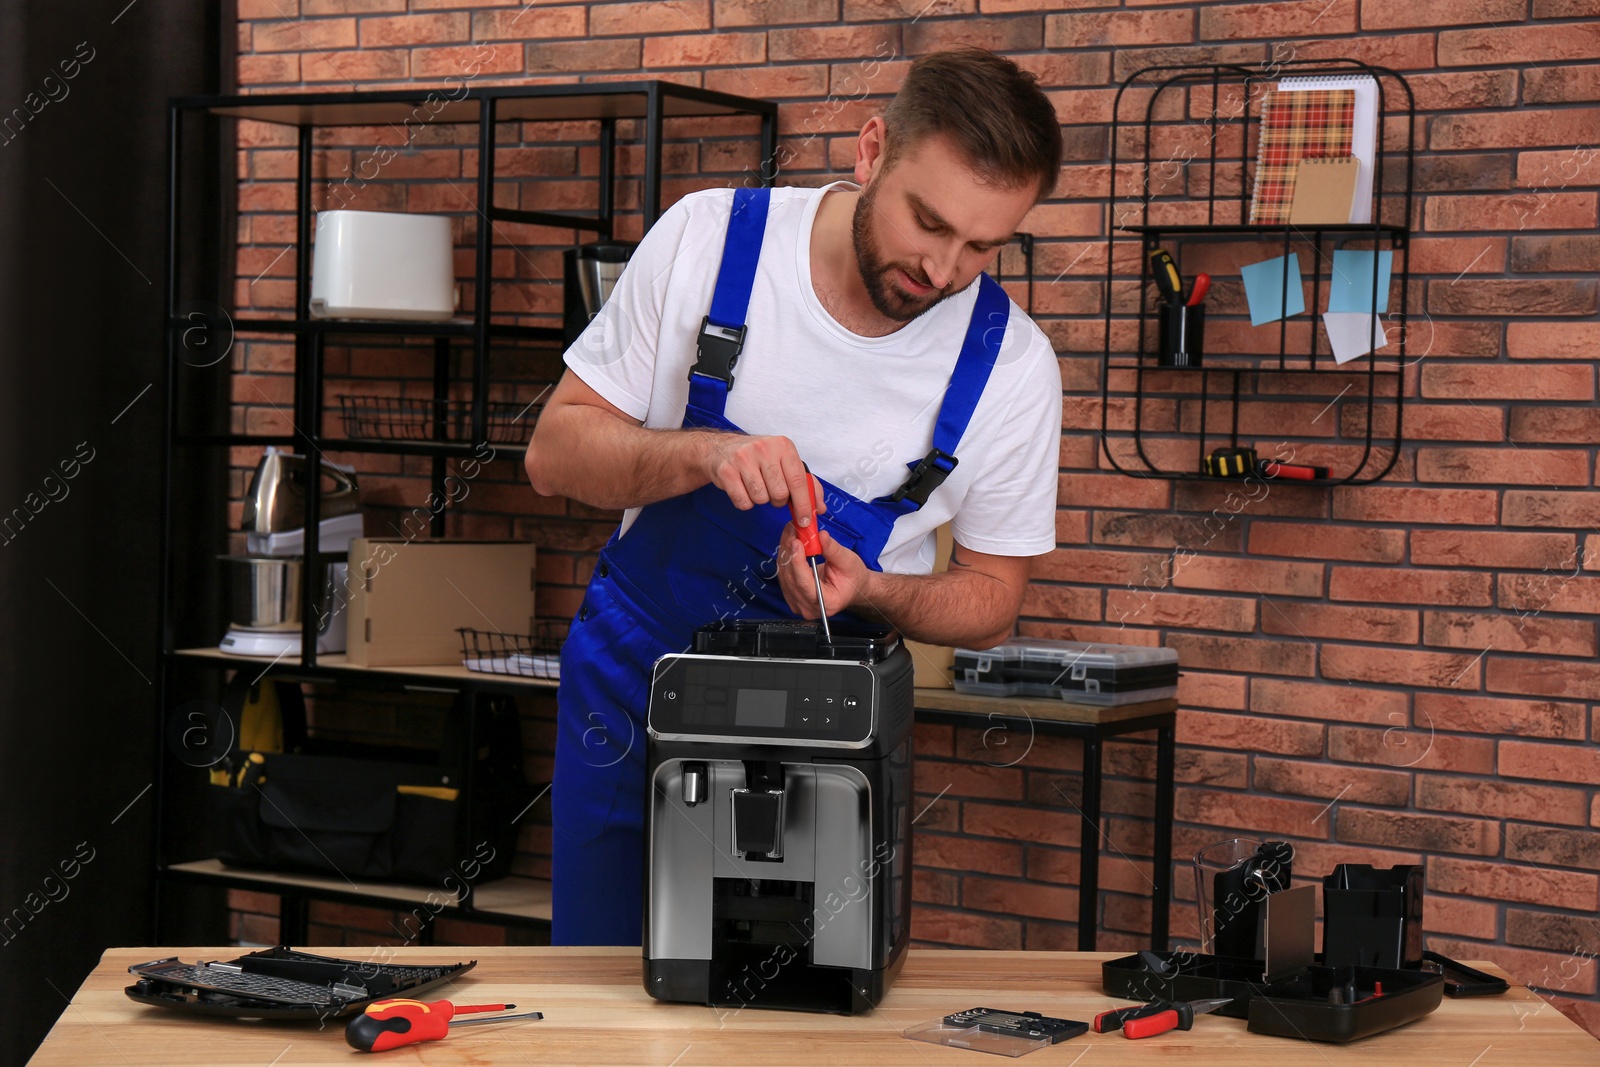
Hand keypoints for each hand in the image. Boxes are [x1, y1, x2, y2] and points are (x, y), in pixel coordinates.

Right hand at [702, 434, 820, 526]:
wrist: (720, 449)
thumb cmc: (758, 457)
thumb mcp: (784, 462)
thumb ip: (806, 484)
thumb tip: (818, 508)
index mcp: (783, 446)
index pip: (798, 481)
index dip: (803, 504)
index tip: (805, 519)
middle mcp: (764, 449)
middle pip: (780, 493)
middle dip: (778, 500)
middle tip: (771, 490)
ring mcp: (743, 459)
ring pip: (761, 499)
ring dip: (760, 499)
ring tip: (756, 486)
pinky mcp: (726, 471)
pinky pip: (743, 502)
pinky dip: (745, 502)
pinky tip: (742, 489)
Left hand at [778, 526, 871, 619]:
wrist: (852, 588)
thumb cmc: (854, 577)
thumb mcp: (849, 561)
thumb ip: (833, 550)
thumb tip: (821, 535)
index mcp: (827, 603)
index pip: (804, 584)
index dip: (798, 562)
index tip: (796, 542)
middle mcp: (809, 607)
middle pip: (791, 579)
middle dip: (790, 551)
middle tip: (792, 529)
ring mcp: (798, 604)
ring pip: (784, 575)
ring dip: (785, 551)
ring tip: (791, 531)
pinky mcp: (791, 595)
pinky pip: (783, 574)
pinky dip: (786, 556)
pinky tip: (789, 541)